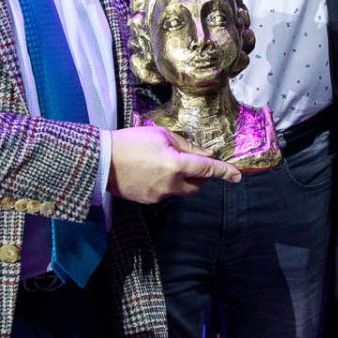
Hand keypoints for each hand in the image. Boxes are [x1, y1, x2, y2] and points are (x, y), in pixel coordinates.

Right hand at [108, 124, 242, 202]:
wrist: (101, 160)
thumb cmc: (131, 142)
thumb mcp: (162, 135)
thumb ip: (186, 146)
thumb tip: (205, 154)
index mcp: (177, 165)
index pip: (207, 170)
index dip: (224, 172)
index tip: (237, 176)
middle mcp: (171, 185)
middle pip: (197, 185)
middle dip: (199, 176)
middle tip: (190, 161)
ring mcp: (159, 196)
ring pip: (180, 190)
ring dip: (181, 180)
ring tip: (164, 164)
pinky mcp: (148, 201)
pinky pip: (165, 193)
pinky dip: (165, 184)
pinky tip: (151, 172)